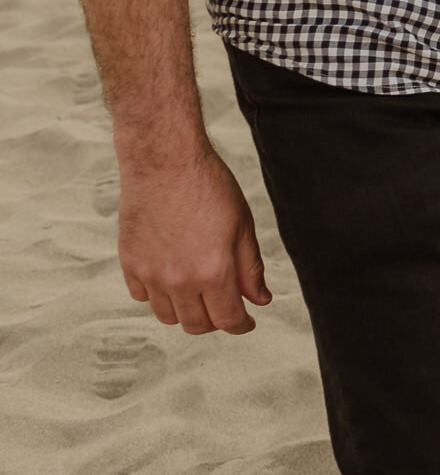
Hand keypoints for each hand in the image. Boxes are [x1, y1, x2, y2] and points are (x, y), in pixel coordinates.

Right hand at [118, 148, 270, 333]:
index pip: (227, 320)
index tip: (247, 323)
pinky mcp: (129, 264)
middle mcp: (178, 281)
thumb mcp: (243, 226)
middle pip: (195, 325)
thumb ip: (250, 268)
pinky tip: (171, 276)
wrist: (165, 163)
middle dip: (215, 321)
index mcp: (213, 272)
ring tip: (199, 291)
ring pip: (167, 315)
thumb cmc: (210, 188)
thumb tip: (260, 300)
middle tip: (225, 306)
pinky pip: (142, 296)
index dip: (241, 325)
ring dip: (186, 311)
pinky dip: (158, 295)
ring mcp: (150, 275)